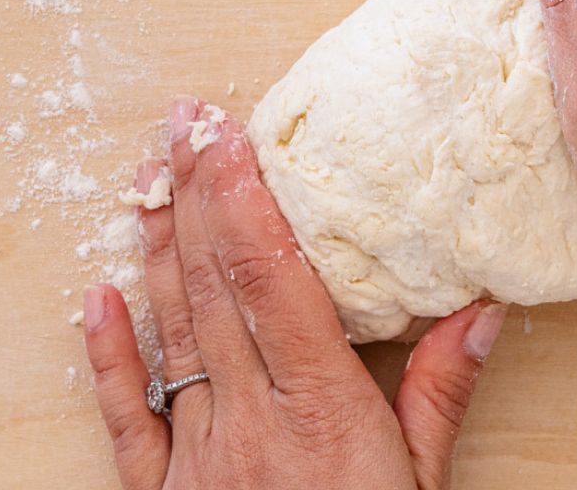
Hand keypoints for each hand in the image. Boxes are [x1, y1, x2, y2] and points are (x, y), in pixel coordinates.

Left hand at [83, 97, 506, 489]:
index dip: (245, 201)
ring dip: (157, 251)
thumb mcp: (422, 486)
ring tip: (146, 182)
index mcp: (320, 411)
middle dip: (196, 196)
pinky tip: (97, 297)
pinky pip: (127, 413)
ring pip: (171, 331)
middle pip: (215, 287)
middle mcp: (249, 421)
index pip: (272, 281)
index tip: (229, 136)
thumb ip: (439, 396)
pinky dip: (108, 354)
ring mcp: (197, 455)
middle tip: (181, 123)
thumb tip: (479, 311)